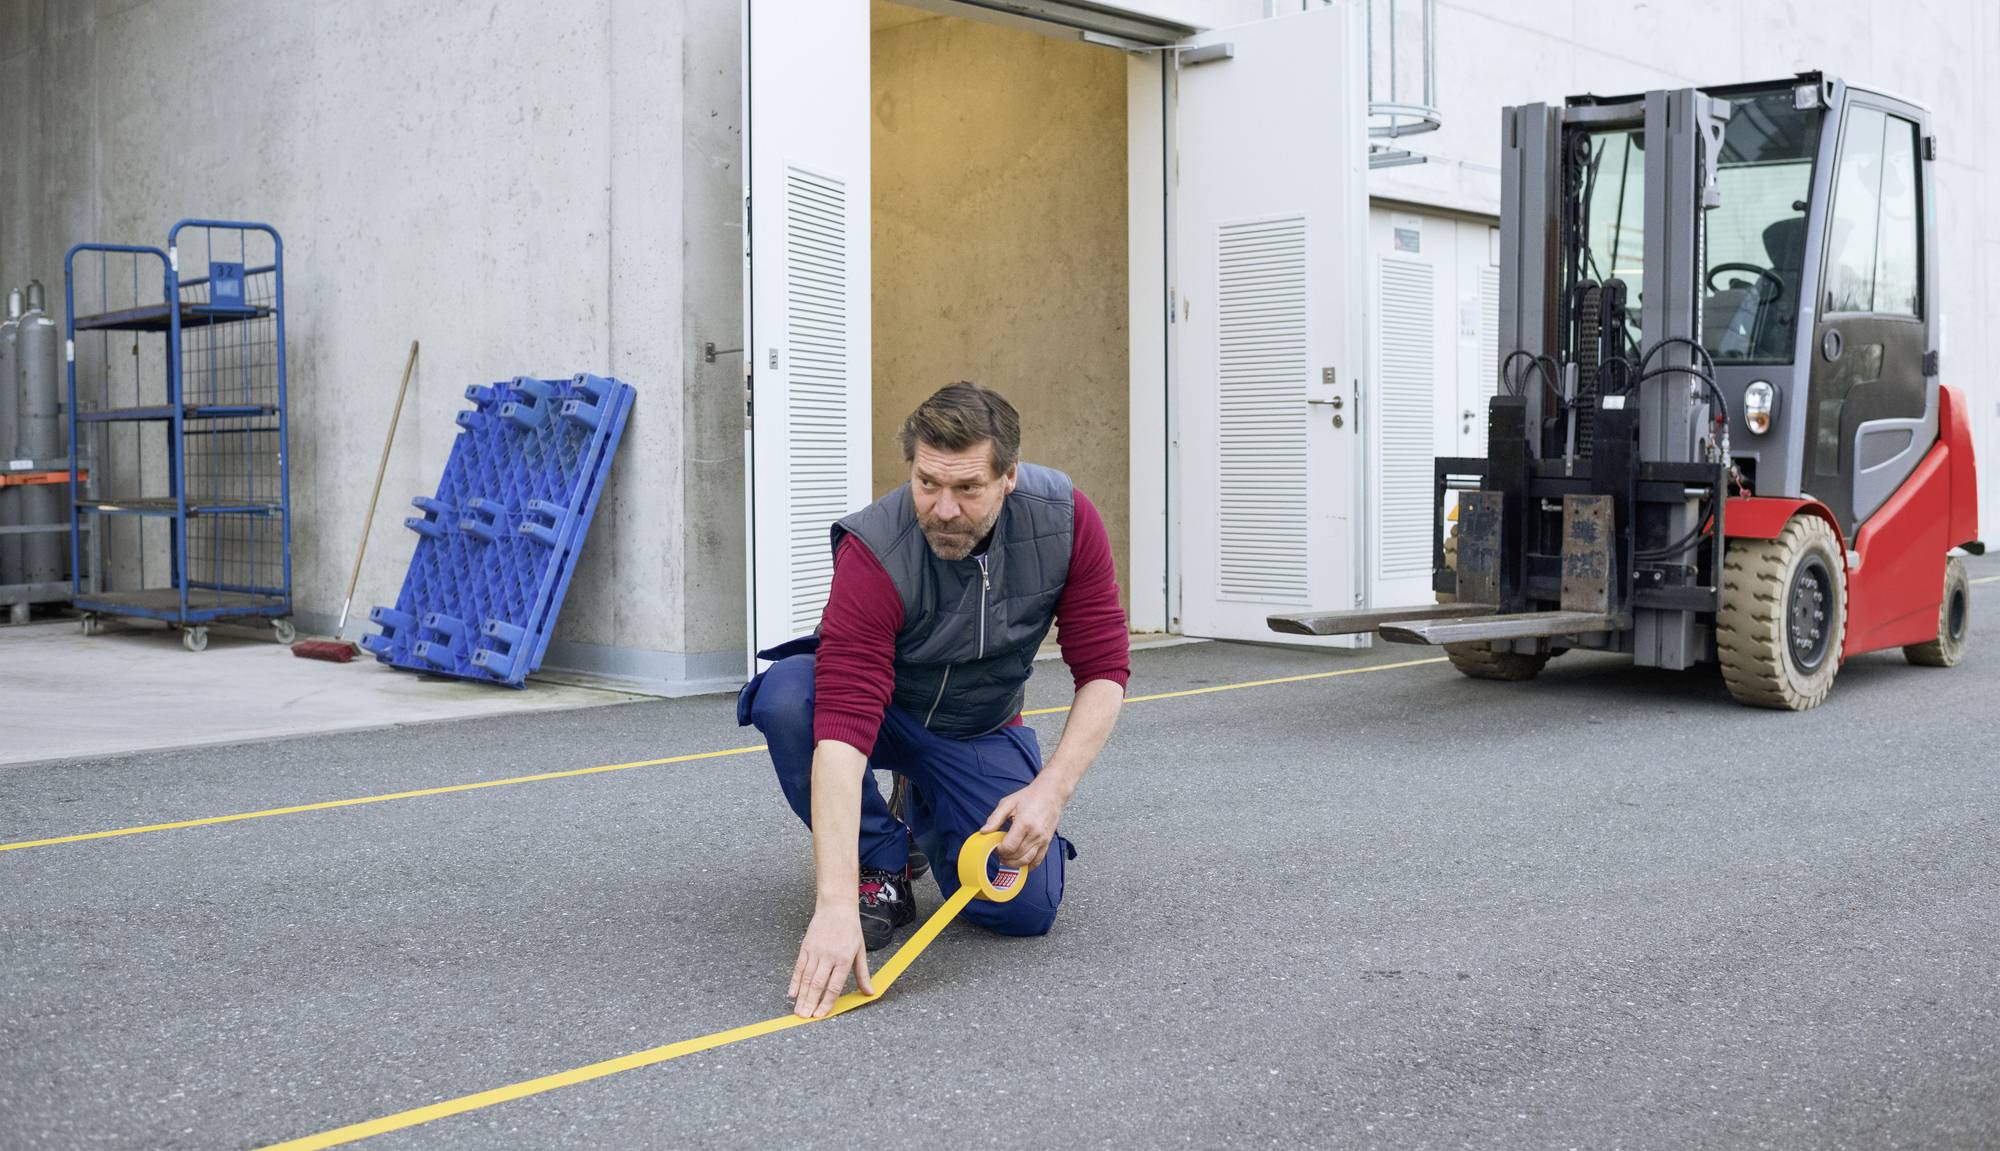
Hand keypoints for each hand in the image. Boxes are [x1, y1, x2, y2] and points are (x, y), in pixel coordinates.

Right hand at [789, 904, 875, 1018]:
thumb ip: (863, 973)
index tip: (820, 1015)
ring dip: (801, 996)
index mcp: (844, 958)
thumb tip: (869, 992)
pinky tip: (792, 993)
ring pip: (806, 978)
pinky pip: (799, 967)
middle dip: (810, 1003)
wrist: (836, 907)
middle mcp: (829, 956)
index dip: (826, 1002)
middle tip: (805, 1017)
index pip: (834, 986)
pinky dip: (794, 981)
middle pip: (818, 984)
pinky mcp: (806, 947)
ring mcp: (816, 951)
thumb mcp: (860, 951)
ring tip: (798, 1010)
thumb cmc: (850, 929)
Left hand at [979, 778, 1065, 869]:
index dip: (999, 850)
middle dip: (1005, 858)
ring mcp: (1042, 840)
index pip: (1009, 847)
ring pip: (1027, 860)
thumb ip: (995, 818)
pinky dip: (1029, 865)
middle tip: (999, 853)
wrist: (1051, 793)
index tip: (996, 846)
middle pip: (1017, 856)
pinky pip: (1038, 860)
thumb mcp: (1008, 803)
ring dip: (1015, 863)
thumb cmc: (1030, 797)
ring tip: (1007, 858)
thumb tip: (984, 831)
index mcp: (1024, 824)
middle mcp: (1035, 834)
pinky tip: (1021, 862)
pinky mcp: (1047, 842)